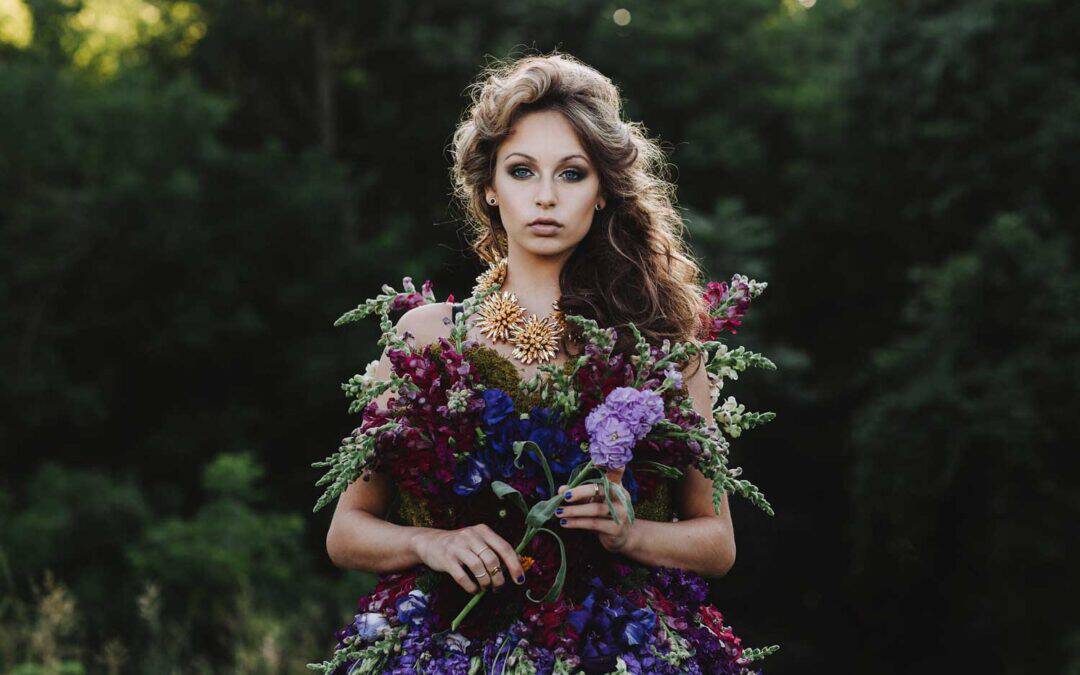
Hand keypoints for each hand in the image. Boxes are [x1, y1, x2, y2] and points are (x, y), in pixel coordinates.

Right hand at [410, 524, 525, 593]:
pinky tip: (474, 589)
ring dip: (485, 582)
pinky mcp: (446, 559)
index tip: (519, 579)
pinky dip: (471, 586)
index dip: (514, 565)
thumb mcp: (478, 540)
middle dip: (499, 578)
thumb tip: (517, 565)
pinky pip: (462, 576)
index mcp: (483, 530)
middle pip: (492, 559)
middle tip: (498, 587)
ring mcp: (458, 547)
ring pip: (478, 568)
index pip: (504, 547)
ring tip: (485, 588)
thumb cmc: (461, 545)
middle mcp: (471, 536)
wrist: (430, 542)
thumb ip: (494, 549)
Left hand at [555, 467, 635, 553]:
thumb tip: (561, 490)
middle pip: (601, 490)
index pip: (616, 472)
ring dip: (574, 511)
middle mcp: (621, 497)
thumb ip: (578, 494)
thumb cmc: (604, 515)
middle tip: (564, 496)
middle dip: (580, 492)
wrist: (621, 537)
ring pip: (595, 509)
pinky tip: (565, 523)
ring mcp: (621, 513)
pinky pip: (594, 524)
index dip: (611, 466)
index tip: (598, 462)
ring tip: (558, 512)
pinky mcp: (616, 529)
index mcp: (617, 486)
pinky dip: (577, 523)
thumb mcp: (592, 501)